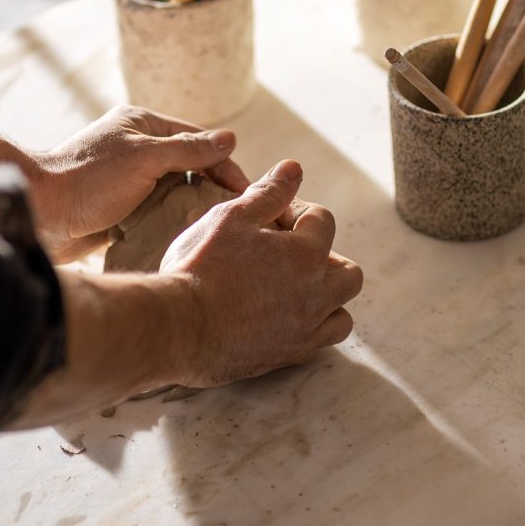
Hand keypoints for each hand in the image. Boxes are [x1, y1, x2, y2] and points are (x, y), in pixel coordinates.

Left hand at [28, 105, 250, 262]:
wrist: (42, 213)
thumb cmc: (89, 178)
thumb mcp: (145, 158)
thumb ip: (188, 149)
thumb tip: (229, 138)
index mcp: (142, 125)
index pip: (197, 139)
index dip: (224, 163)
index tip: (245, 190)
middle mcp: (137, 149)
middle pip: (189, 164)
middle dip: (213, 186)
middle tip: (240, 212)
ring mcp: (129, 179)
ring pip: (175, 190)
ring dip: (195, 207)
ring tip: (221, 228)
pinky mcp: (122, 208)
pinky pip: (158, 212)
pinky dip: (175, 222)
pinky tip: (192, 238)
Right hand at [160, 160, 362, 387]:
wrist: (176, 328)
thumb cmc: (201, 268)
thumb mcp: (231, 217)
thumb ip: (268, 192)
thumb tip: (293, 169)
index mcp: (306, 255)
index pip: (322, 221)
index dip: (296, 212)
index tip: (268, 218)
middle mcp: (316, 295)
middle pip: (348, 272)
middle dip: (326, 257)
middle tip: (289, 254)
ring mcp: (304, 331)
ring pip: (341, 315)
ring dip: (327, 299)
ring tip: (294, 289)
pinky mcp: (287, 357)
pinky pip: (318, 343)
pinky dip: (310, 328)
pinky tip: (282, 317)